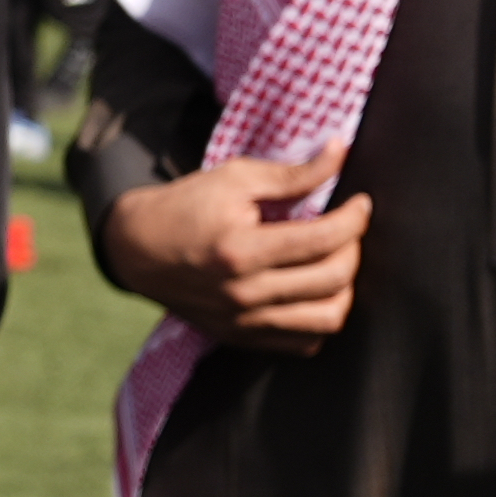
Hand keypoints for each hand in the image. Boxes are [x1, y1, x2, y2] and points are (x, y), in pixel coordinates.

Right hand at [97, 143, 364, 354]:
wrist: (135, 249)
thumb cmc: (185, 206)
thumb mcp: (235, 178)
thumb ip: (293, 173)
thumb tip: (341, 152)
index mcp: (240, 250)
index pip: (323, 239)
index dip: (355, 218)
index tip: (360, 203)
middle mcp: (243, 294)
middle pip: (333, 280)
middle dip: (353, 249)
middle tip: (347, 230)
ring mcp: (243, 321)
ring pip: (327, 320)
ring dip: (344, 289)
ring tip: (334, 263)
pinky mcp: (241, 337)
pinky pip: (303, 344)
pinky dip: (320, 320)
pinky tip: (312, 292)